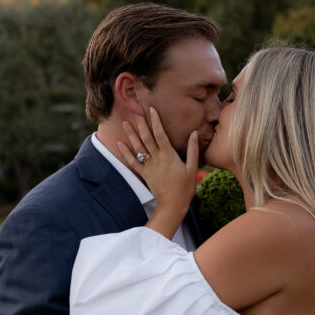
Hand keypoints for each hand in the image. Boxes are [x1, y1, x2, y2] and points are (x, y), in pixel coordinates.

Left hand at [117, 109, 198, 236]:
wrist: (172, 205)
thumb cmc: (185, 187)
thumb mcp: (192, 167)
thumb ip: (193, 149)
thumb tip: (194, 133)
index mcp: (169, 155)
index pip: (160, 134)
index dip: (155, 121)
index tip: (151, 109)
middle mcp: (157, 158)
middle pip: (147, 137)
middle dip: (141, 124)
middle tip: (136, 111)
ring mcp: (149, 166)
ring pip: (138, 147)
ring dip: (131, 134)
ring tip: (125, 123)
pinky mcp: (144, 174)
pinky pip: (133, 161)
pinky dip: (125, 152)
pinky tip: (119, 144)